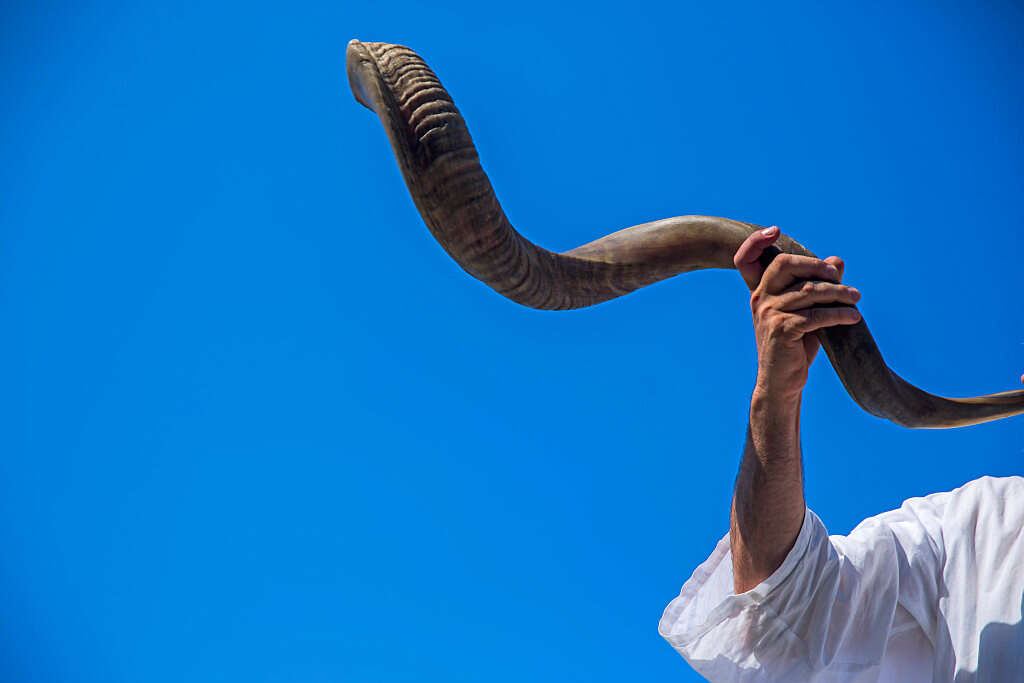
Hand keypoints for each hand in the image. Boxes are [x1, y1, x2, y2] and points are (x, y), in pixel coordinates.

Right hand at [733, 226, 861, 402]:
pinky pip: (816, 315)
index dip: (754, 242)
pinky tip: (853, 318)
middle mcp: (759, 299)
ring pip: (809, 292)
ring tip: (856, 300)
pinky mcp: (782, 330)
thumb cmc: (794, 346)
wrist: (782, 382)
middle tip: (837, 277)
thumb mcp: (805, 312)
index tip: (773, 230)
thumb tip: (837, 260)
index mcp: (760, 292)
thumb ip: (818, 286)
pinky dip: (839, 314)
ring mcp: (768, 314)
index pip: (746, 259)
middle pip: (785, 265)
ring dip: (839, 294)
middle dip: (815, 266)